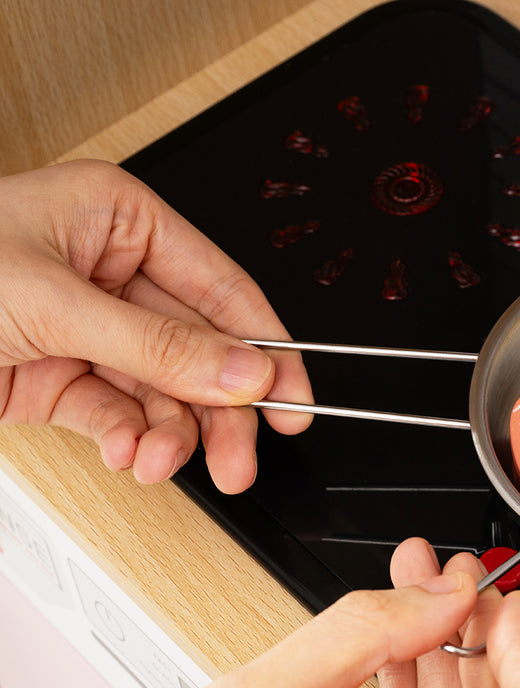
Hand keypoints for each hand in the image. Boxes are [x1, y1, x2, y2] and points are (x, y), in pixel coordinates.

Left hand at [0, 159, 311, 492]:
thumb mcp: (53, 303)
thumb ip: (159, 346)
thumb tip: (244, 373)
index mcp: (118, 220)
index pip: (221, 289)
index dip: (264, 350)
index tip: (294, 403)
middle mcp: (110, 273)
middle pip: (200, 353)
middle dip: (218, 413)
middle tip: (238, 461)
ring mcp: (88, 330)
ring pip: (165, 394)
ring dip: (170, 438)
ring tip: (160, 463)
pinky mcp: (62, 379)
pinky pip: (121, 416)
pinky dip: (128, 442)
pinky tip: (124, 455)